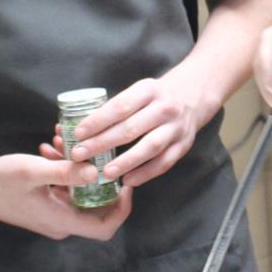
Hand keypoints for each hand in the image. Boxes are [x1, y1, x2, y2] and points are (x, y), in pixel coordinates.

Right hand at [0, 152, 131, 239]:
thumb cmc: (0, 182)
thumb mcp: (33, 171)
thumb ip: (65, 172)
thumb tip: (97, 173)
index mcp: (62, 221)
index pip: (105, 227)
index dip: (122, 209)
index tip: (126, 183)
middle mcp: (60, 223)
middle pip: (96, 207)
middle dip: (98, 177)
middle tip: (97, 152)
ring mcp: (52, 215)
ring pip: (79, 194)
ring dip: (78, 168)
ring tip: (67, 142)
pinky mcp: (45, 205)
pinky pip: (64, 190)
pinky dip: (64, 170)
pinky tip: (53, 148)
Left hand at [37, 73, 210, 189]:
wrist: (194, 94)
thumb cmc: (156, 95)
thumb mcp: (140, 90)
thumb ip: (118, 107)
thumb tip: (82, 129)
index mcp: (149, 90)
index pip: (119, 106)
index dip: (97, 121)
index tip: (77, 133)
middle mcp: (165, 108)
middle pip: (131, 128)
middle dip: (102, 143)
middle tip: (80, 155)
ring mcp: (176, 127)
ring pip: (149, 147)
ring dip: (125, 161)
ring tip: (105, 173)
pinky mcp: (184, 144)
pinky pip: (164, 162)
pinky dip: (146, 173)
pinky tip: (129, 181)